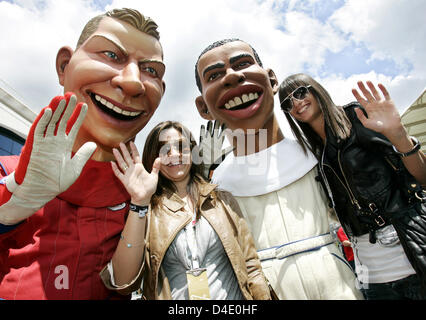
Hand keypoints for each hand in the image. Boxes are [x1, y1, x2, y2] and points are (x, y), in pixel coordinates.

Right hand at [0, 94, 95, 223]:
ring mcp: (45, 142)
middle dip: (67, 108)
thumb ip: (83, 155)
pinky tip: (49, 110)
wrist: (42, 191)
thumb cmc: (57, 182)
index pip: (72, 127)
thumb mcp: (75, 167)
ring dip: (56, 109)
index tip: (84, 105)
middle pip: (61, 120)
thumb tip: (93, 144)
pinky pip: (39, 130)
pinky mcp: (36, 146)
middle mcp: (55, 141)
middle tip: (73, 95)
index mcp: (64, 145)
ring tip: (62, 97)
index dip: (78, 116)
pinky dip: (43, 120)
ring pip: (51, 122)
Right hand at [112, 141, 160, 205]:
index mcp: (140, 167)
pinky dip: (115, 168)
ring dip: (118, 157)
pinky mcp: (124, 180)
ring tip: (114, 149)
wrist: (144, 197)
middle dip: (124, 150)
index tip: (131, 142)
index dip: (133, 149)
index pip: (136, 156)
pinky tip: (112, 163)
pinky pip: (118, 173)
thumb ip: (156, 167)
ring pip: (122, 163)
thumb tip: (159, 158)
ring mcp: (128, 174)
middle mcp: (133, 169)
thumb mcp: (154, 176)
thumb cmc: (149, 188)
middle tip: (121, 143)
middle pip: (127, 157)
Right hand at [196, 120, 233, 179]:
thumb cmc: (215, 162)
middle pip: (215, 132)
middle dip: (216, 126)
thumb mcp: (223, 155)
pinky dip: (202, 131)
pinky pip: (202, 136)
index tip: (225, 123)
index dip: (223, 129)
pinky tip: (203, 126)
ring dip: (209, 127)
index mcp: (219, 144)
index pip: (221, 135)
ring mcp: (207, 142)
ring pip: (208, 133)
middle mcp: (213, 142)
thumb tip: (235, 146)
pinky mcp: (202, 144)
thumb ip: (228, 150)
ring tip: (210, 121)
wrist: (206, 166)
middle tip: (218, 119)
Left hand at [352, 81, 404, 140]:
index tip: (352, 89)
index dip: (357, 94)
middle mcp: (374, 104)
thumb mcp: (367, 123)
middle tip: (358, 81)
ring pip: (375, 92)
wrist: (391, 129)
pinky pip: (386, 94)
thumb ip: (360, 116)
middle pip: (367, 94)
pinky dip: (383, 89)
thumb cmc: (379, 128)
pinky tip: (379, 84)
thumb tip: (355, 108)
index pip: (361, 100)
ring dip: (371, 87)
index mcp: (368, 109)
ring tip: (367, 81)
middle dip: (363, 88)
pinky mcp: (389, 102)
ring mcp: (381, 102)